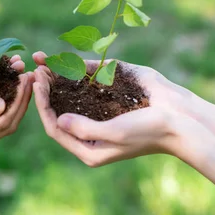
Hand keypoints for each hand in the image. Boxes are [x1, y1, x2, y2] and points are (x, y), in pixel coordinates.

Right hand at [0, 70, 33, 153]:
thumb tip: (2, 104)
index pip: (4, 121)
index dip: (20, 98)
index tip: (26, 76)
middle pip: (7, 124)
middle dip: (22, 100)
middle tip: (30, 75)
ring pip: (0, 123)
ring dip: (14, 101)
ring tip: (21, 77)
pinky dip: (0, 102)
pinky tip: (4, 85)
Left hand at [32, 51, 179, 166]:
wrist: (178, 122)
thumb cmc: (148, 131)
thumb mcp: (115, 133)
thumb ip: (85, 129)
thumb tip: (59, 120)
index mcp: (89, 150)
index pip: (55, 129)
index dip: (42, 106)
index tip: (37, 85)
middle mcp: (90, 136)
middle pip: (58, 113)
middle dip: (45, 92)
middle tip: (36, 70)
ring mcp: (98, 120)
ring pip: (68, 100)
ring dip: (55, 82)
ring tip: (43, 64)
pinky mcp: (108, 105)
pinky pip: (84, 92)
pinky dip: (72, 78)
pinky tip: (63, 66)